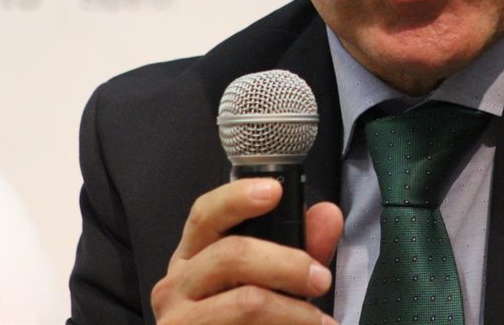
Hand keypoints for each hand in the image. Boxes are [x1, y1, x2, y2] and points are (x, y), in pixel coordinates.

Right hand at [151, 177, 343, 323]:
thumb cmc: (239, 320)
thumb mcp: (266, 281)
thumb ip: (298, 248)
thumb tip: (327, 215)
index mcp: (192, 257)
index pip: (205, 214)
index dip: (237, 197)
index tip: (274, 190)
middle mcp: (177, 284)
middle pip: (231, 256)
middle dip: (287, 264)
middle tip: (320, 279)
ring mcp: (179, 320)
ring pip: (245, 302)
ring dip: (293, 311)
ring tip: (318, 321)